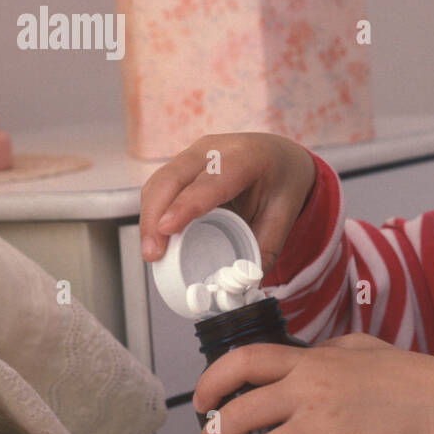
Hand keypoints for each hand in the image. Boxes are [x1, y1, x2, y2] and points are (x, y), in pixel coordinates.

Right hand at [139, 132, 315, 273]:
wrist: (279, 158)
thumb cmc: (281, 183)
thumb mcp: (284, 215)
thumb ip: (264, 248)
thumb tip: (242, 284)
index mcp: (247, 157)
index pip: (211, 180)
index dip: (186, 204)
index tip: (167, 228)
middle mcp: (214, 149)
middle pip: (172, 178)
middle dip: (156, 216)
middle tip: (154, 254)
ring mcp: (192, 155)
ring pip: (158, 183)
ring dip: (149, 218)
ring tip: (153, 253)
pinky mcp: (180, 166)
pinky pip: (158, 188)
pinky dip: (152, 214)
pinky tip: (156, 240)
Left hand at [195, 333, 433, 433]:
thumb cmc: (406, 377)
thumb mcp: (360, 346)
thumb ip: (325, 350)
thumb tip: (304, 356)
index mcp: (310, 362)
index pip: (243, 361)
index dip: (211, 382)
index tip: (202, 402)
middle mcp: (308, 390)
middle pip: (238, 415)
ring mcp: (323, 424)